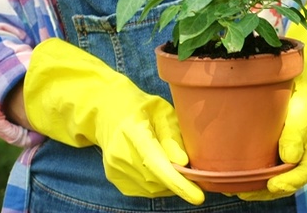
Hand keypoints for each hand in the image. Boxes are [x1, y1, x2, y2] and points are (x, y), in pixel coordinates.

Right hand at [23, 38, 204, 204]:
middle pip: (155, 178)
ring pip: (151, 188)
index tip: (198, 197)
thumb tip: (183, 163)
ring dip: (169, 182)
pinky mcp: (114, 178)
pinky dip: (159, 184)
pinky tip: (162, 169)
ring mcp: (114, 168)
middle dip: (179, 180)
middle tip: (193, 169)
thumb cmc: (143, 109)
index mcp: (132, 130)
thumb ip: (172, 136)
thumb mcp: (163, 112)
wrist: (108, 112)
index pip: (156, 162)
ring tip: (175, 164)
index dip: (177, 181)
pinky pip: (144, 190)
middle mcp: (119, 153)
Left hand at [235, 73, 306, 200]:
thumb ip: (297, 127)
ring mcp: (294, 151)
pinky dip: (258, 173)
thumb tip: (289, 158)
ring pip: (280, 176)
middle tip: (245, 192)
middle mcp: (306, 152)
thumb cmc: (303, 88)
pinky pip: (272, 165)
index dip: (290, 182)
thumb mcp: (303, 101)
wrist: (305, 78)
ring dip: (260, 186)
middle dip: (268, 191)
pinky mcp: (282, 147)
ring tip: (238, 188)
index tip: (273, 186)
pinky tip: (240, 174)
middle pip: (291, 180)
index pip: (306, 171)